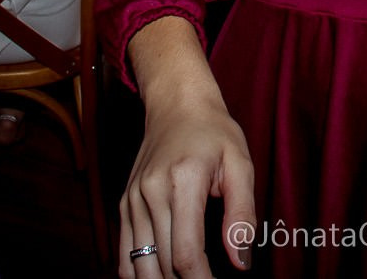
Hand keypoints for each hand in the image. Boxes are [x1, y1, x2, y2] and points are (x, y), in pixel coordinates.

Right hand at [119, 97, 257, 276]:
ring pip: (139, 266)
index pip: (186, 253)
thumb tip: (240, 261)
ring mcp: (132, 200)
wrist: (176, 104)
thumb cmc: (214, 132)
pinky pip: (124, 254)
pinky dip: (140, 273)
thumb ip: (242, 214)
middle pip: (162, 265)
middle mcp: (150, 193)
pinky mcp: (124, 205)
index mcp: (182, 182)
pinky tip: (162, 274)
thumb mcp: (241, 164)